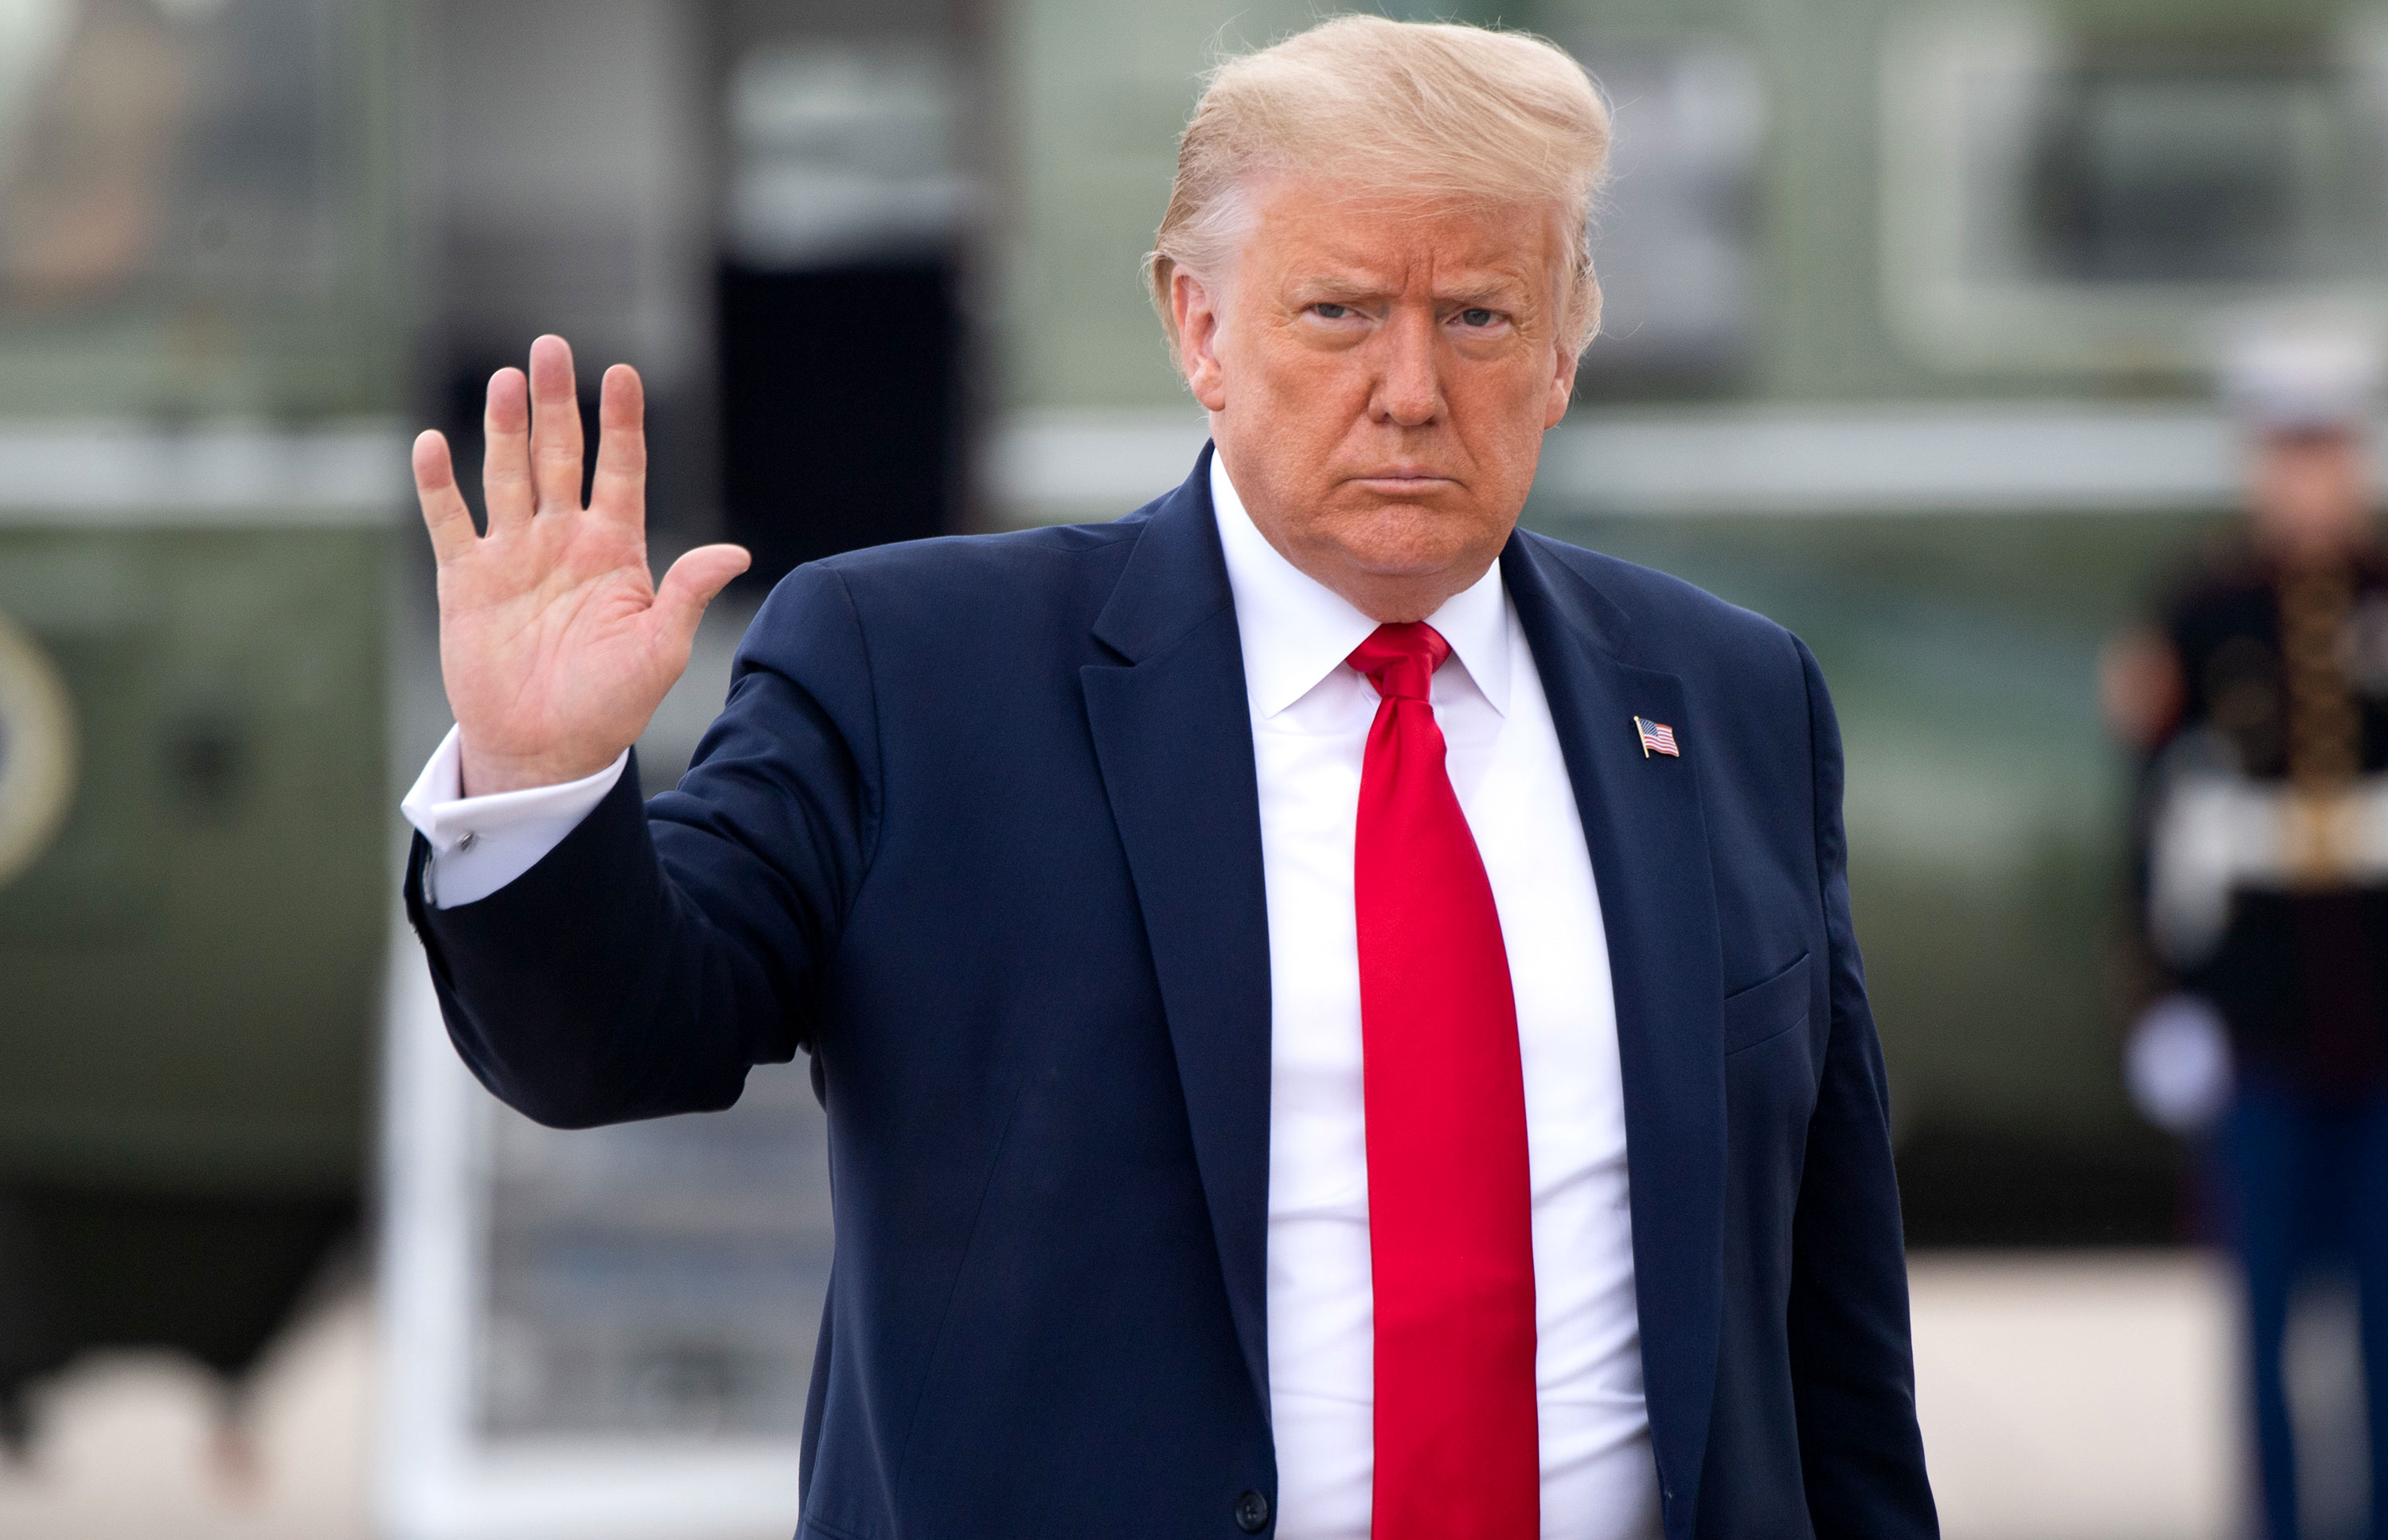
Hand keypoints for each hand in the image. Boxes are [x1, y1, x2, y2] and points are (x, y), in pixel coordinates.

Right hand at [414, 335, 749, 795]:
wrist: (547, 750)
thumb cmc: (612, 704)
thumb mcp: (660, 650)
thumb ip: (687, 594)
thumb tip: (737, 552)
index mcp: (616, 549)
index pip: (622, 470)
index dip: (622, 422)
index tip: (623, 372)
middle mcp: (564, 540)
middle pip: (560, 455)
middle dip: (556, 402)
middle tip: (550, 347)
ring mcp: (513, 555)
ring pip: (507, 473)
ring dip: (504, 427)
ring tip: (505, 379)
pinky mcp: (467, 580)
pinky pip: (450, 520)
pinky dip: (438, 483)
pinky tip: (433, 442)